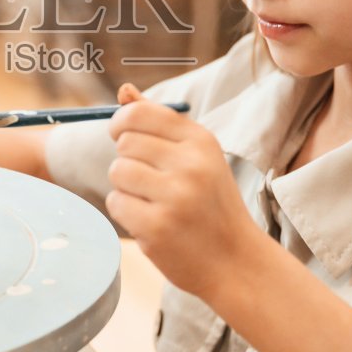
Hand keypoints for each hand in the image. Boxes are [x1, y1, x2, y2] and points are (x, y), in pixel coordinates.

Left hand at [106, 84, 262, 300]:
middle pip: (124, 144)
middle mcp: (190, 165)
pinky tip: (150, 221)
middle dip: (128, 161)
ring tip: (152, 202)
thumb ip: (159, 123)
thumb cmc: (211, 203)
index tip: (122, 137)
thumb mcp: (197, 156)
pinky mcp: (157, 227)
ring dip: (125, 188)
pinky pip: (115, 203)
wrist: (236, 261)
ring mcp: (174, 197)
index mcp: (200, 141)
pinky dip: (125, 212)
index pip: (138, 114)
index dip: (120, 123)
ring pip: (117, 172)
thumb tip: (124, 91)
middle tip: (150, 181)